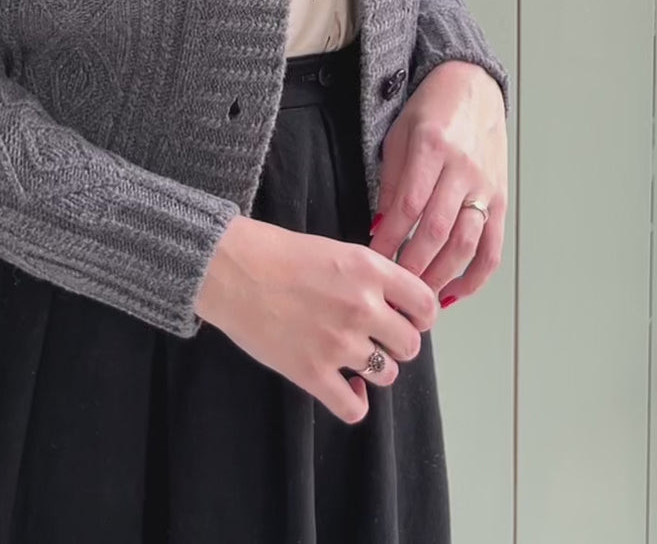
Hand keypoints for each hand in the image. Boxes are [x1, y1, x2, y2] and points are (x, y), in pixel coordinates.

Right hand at [194, 214, 438, 424]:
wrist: (231, 269)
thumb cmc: (278, 253)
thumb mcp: (336, 249)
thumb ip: (370, 276)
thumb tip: (396, 305)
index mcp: (369, 270)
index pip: (426, 306)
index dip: (420, 317)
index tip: (406, 318)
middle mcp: (361, 307)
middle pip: (410, 345)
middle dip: (396, 344)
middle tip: (375, 338)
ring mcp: (338, 343)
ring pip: (386, 375)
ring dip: (373, 370)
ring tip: (352, 358)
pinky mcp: (312, 373)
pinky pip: (354, 408)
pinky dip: (354, 402)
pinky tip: (343, 387)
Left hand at [369, 62, 506, 306]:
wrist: (473, 86)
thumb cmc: (431, 108)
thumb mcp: (399, 134)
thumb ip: (391, 181)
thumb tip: (381, 228)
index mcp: (432, 146)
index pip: (408, 205)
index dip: (389, 239)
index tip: (373, 260)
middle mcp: (462, 168)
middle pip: (437, 230)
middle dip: (412, 265)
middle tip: (393, 288)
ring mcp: (485, 184)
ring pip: (466, 243)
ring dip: (441, 276)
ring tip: (419, 298)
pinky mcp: (501, 198)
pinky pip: (492, 246)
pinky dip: (476, 276)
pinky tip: (455, 291)